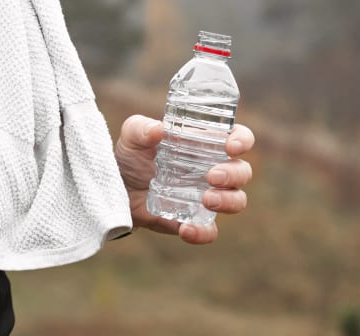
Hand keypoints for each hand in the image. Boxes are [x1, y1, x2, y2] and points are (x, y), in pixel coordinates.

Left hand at [114, 114, 253, 244]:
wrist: (116, 189)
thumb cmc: (130, 156)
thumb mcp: (131, 137)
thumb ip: (140, 128)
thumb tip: (158, 129)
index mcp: (203, 145)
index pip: (236, 138)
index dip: (242, 140)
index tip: (231, 147)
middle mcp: (212, 170)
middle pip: (242, 170)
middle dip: (234, 174)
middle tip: (212, 177)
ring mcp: (206, 196)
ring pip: (237, 200)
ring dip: (228, 201)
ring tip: (206, 200)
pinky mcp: (194, 220)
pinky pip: (210, 231)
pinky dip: (203, 232)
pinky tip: (185, 228)